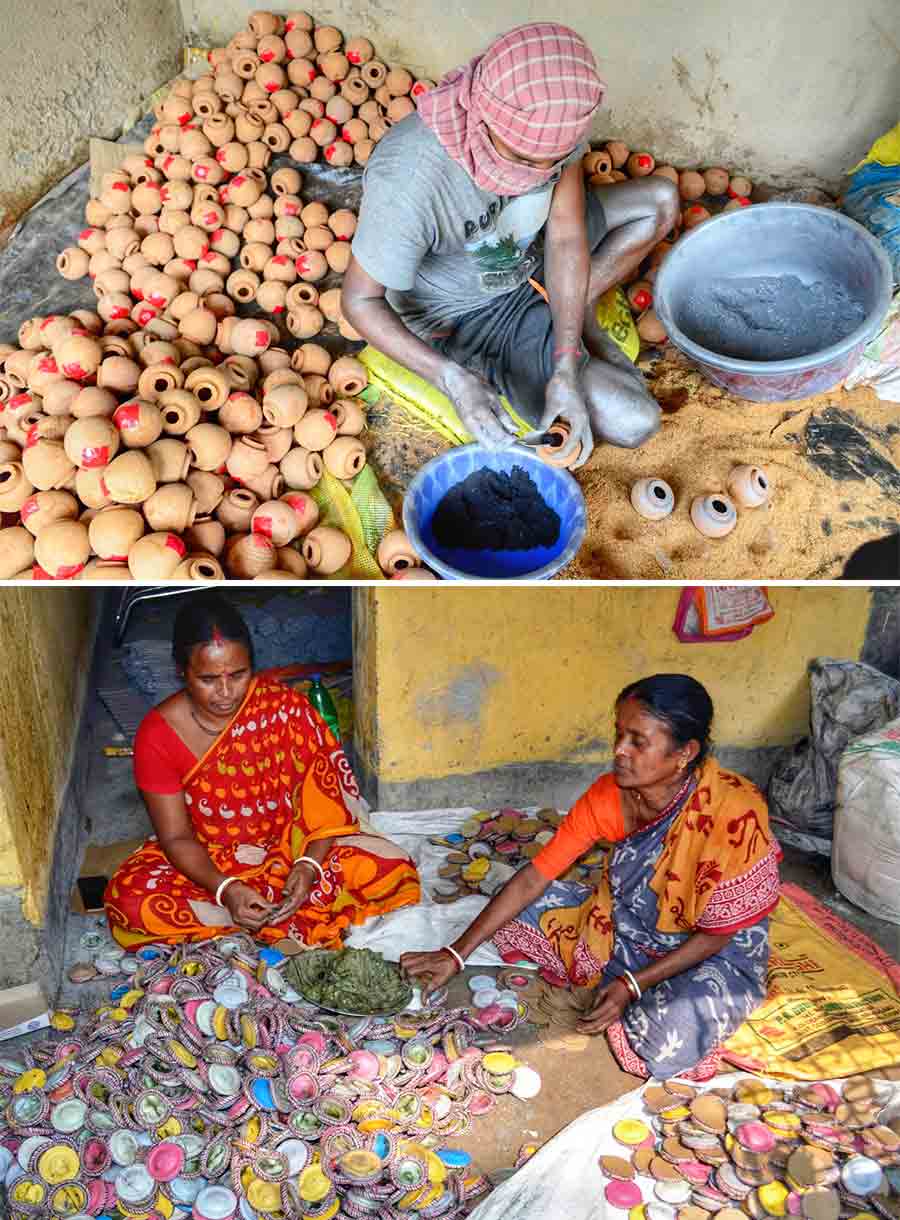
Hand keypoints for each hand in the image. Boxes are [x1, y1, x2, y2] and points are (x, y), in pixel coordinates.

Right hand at [221, 881, 274, 932]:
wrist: (229, 891)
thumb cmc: (240, 891)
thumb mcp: (254, 894)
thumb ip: (265, 903)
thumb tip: (274, 907)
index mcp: (242, 912)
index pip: (260, 917)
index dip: (268, 913)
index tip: (271, 909)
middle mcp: (239, 919)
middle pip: (257, 925)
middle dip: (265, 920)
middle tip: (269, 913)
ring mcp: (238, 922)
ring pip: (254, 929)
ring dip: (260, 924)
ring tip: (264, 915)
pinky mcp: (238, 923)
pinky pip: (249, 928)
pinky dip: (255, 925)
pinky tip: (258, 918)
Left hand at [269, 861, 315, 921]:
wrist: (309, 868)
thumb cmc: (301, 870)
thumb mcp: (294, 875)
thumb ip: (289, 885)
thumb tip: (284, 893)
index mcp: (301, 892)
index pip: (292, 904)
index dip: (284, 910)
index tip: (275, 915)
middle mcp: (302, 898)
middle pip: (292, 911)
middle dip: (281, 918)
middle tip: (271, 923)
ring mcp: (301, 899)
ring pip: (291, 911)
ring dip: (282, 917)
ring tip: (272, 922)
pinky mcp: (298, 899)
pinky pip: (291, 908)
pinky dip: (284, 913)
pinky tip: (277, 916)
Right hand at [399, 948, 460, 997]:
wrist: (452, 958)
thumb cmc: (447, 968)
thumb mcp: (439, 982)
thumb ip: (429, 991)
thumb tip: (423, 1002)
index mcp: (426, 966)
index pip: (410, 970)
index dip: (408, 979)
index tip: (411, 984)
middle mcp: (421, 959)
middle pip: (404, 962)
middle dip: (402, 972)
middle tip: (407, 979)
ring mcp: (420, 955)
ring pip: (404, 957)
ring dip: (402, 966)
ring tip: (407, 974)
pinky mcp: (420, 953)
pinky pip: (408, 954)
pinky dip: (405, 960)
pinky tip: (409, 967)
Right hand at [440, 364, 517, 450]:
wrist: (454, 383)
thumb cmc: (473, 385)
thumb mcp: (493, 398)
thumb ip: (504, 416)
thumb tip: (514, 429)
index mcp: (481, 415)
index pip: (499, 435)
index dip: (510, 439)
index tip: (517, 437)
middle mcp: (474, 425)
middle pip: (491, 447)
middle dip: (502, 445)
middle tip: (511, 437)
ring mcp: (469, 428)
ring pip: (485, 444)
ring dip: (496, 442)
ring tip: (505, 432)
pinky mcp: (467, 428)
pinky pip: (481, 439)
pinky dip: (490, 438)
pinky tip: (496, 430)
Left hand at [540, 353, 593, 468]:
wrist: (566, 370)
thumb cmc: (561, 386)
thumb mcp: (551, 406)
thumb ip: (545, 423)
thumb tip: (538, 437)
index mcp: (580, 419)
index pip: (573, 443)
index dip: (563, 453)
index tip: (552, 457)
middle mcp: (585, 421)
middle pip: (588, 445)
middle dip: (581, 458)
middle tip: (571, 468)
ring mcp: (583, 418)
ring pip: (585, 440)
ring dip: (578, 451)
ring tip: (568, 460)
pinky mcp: (579, 416)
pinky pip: (579, 433)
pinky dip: (574, 441)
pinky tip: (564, 444)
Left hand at [576, 978, 630, 1034]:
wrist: (629, 988)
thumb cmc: (615, 987)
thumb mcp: (603, 990)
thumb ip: (596, 1001)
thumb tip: (589, 1010)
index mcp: (610, 1004)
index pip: (596, 1015)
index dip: (586, 1018)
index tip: (579, 1018)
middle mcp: (613, 1013)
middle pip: (598, 1024)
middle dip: (587, 1027)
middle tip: (577, 1028)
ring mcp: (616, 1017)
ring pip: (602, 1028)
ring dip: (591, 1030)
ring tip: (582, 1030)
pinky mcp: (616, 1019)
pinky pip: (605, 1026)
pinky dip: (597, 1029)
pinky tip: (591, 1029)